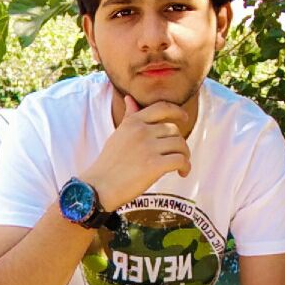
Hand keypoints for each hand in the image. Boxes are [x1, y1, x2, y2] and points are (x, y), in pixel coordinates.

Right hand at [83, 95, 190, 211]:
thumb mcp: (118, 134)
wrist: (99, 186)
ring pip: (180, 145)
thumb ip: (129, 117)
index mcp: (133, 122)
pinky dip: (185, 167)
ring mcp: (148, 148)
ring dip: (185, 155)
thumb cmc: (109, 163)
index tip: (184, 118)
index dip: (177, 111)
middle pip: (174, 130)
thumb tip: (130, 98)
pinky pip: (180, 160)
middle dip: (179, 143)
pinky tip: (182, 173)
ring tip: (181, 166)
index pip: (162, 107)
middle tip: (177, 155)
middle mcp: (142, 131)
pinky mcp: (154, 165)